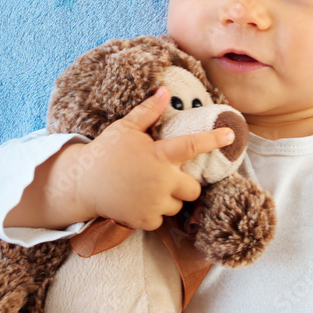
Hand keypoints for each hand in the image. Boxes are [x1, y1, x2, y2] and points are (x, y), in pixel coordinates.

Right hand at [73, 86, 234, 230]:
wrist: (82, 183)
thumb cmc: (106, 152)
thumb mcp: (125, 128)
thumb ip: (148, 112)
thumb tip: (164, 91)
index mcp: (160, 155)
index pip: (193, 145)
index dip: (214, 139)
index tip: (231, 135)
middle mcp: (162, 181)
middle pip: (193, 188)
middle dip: (185, 184)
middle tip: (166, 177)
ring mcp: (154, 204)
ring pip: (177, 205)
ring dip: (169, 199)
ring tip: (148, 188)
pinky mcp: (145, 221)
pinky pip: (161, 220)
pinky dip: (154, 212)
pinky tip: (139, 201)